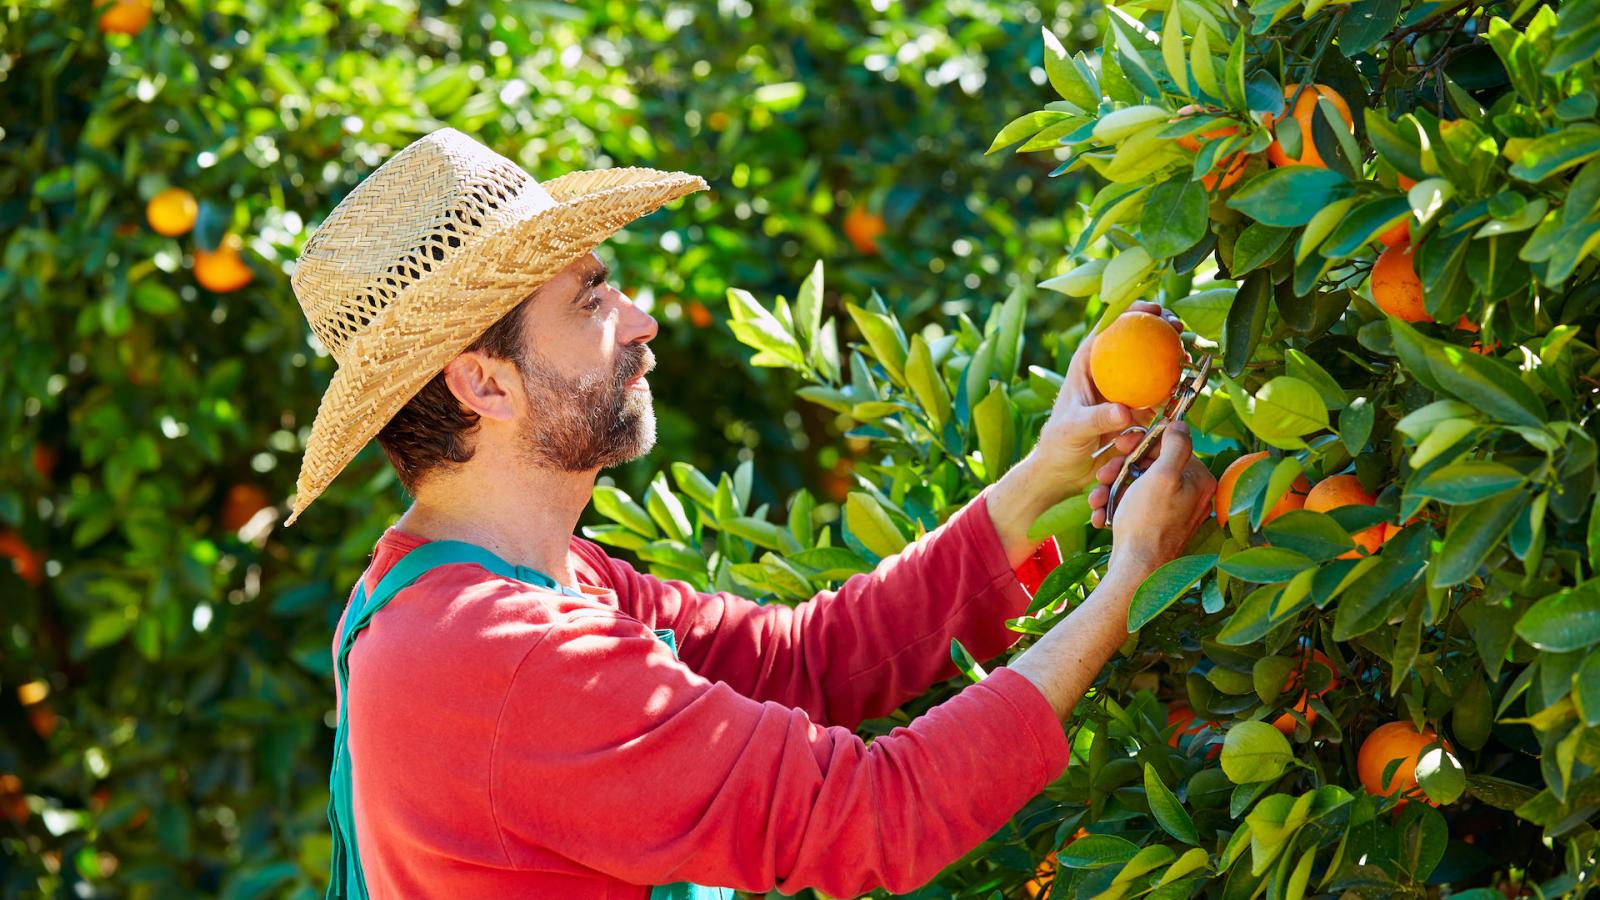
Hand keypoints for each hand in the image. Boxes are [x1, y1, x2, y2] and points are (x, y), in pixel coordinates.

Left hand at [1031, 302, 1183, 494]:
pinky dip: (1171, 391)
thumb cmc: (1059, 444)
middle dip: (1159, 329)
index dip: (1131, 311)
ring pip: (1150, 365)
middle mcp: (1105, 371)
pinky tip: (1186, 391)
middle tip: (1180, 329)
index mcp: (1086, 364)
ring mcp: (1121, 389)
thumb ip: (1097, 419)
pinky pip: (1156, 396)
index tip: (1155, 308)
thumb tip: (1125, 412)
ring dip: (1170, 358)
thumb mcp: (1074, 429)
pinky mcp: (1133, 408)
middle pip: (1135, 340)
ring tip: (1188, 360)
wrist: (1064, 469)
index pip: (1108, 327)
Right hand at [1091, 421, 1214, 578]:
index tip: (1120, 445)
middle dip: (1121, 469)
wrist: (1136, 570)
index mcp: (1199, 481)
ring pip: (1138, 486)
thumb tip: (1181, 424)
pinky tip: (1101, 514)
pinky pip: (1135, 506)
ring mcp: (1173, 512)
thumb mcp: (1163, 476)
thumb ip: (1176, 445)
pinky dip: (1116, 507)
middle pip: (1152, 466)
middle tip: (1103, 474)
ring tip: (1097, 498)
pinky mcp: (1156, 526)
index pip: (1170, 447)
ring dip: (1112, 489)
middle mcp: (1190, 495)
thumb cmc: (1149, 524)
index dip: (1142, 443)